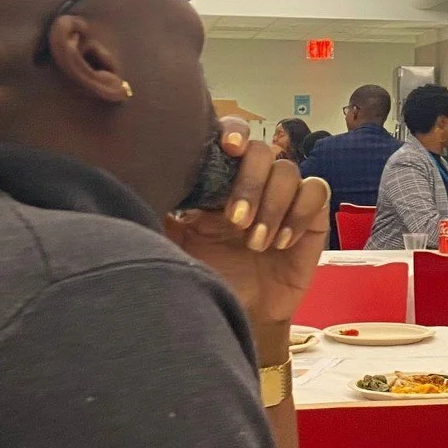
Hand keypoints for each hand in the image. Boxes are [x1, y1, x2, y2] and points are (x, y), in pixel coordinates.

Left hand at [164, 121, 330, 331]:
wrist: (240, 316)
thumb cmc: (207, 278)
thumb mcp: (174, 244)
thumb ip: (159, 212)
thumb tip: (131, 180)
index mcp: (223, 180)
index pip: (234, 138)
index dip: (235, 131)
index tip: (227, 147)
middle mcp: (256, 183)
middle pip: (264, 151)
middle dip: (250, 183)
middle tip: (236, 221)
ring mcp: (286, 198)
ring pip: (289, 172)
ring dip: (273, 204)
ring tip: (256, 243)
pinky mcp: (313, 218)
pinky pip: (317, 193)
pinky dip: (299, 213)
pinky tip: (281, 241)